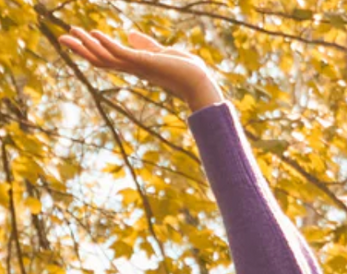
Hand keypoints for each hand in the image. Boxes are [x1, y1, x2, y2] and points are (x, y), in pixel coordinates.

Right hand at [58, 26, 223, 111]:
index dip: (91, 48)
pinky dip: (106, 44)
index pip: (108, 57)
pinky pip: (120, 54)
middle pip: (100, 60)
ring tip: (72, 32)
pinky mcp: (144, 63)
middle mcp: (133, 68)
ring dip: (88, 45)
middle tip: (61, 37)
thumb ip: (144, 45)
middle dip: (81, 49)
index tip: (76, 38)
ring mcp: (138, 67)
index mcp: (136, 65)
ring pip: (106, 57)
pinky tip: (95, 33)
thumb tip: (130, 34)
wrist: (200, 82)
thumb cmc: (185, 70)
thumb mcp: (160, 52)